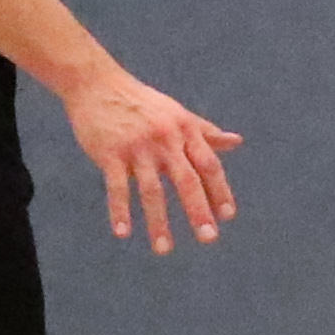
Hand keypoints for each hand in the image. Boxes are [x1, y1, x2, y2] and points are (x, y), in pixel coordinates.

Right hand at [62, 63, 240, 252]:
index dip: (219, 190)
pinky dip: (119, 210)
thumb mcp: (178, 114)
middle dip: (199, 211)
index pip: (208, 165)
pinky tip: (123, 233)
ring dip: (158, 222)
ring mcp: (137, 147)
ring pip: (151, 190)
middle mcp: (165, 139)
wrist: (98, 84)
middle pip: (186, 180)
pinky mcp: (110, 153)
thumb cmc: (142, 103)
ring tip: (164, 249)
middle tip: (209, 239)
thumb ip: (205, 132)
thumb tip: (237, 141)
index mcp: (185, 130)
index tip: (227, 216)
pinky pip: (116, 186)